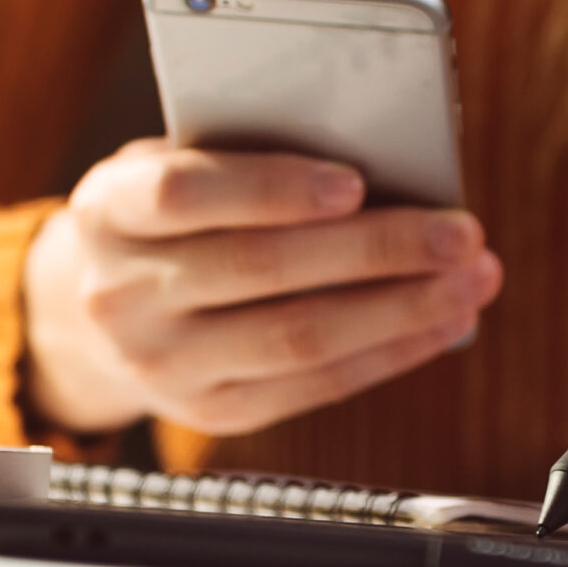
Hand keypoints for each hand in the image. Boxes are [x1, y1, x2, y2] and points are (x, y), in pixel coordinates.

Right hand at [24, 138, 502, 436]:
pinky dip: (389, 352)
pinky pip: (314, 385)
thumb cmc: (165, 218)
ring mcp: (164, 364)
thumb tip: (379, 161)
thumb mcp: (173, 165)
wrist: (97, 315)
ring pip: (297, 337)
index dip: (270, 188)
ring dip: (401, 309)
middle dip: (374, 250)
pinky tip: (442, 323)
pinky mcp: (212, 410)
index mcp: (107, 211)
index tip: (355, 181)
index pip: (183, 194)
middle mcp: (124, 295)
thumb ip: (245, 156)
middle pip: (260, 270)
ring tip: (470, 280)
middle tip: (458, 231)